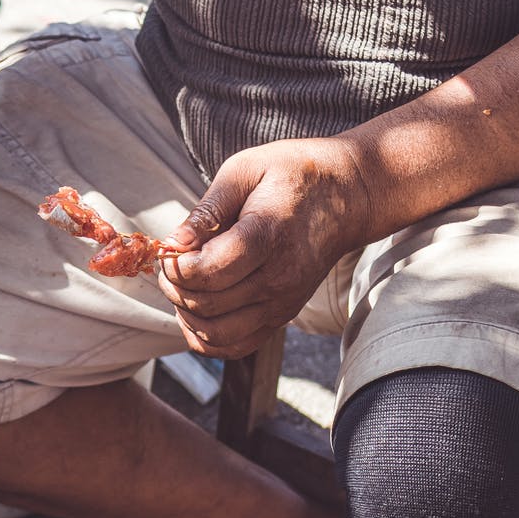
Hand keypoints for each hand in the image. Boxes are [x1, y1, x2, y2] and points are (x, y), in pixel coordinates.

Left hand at [159, 136, 379, 358]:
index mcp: (267, 236)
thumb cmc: (293, 176)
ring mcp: (282, 303)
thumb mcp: (245, 170)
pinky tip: (198, 311)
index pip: (207, 272)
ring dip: (186, 315)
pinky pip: (233, 347)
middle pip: (206, 305)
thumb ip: (207, 209)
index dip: (176, 266)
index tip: (171, 250)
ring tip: (184, 287)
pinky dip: (205, 338)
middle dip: (175, 288)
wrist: (347, 195)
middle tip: (172, 266)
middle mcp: (278, 277)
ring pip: (215, 334)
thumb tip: (174, 243)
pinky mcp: (282, 317)